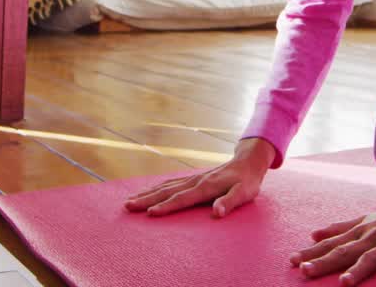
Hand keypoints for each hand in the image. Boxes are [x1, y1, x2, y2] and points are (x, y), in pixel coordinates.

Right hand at [123, 138, 274, 217]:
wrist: (246, 162)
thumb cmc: (247, 182)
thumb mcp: (244, 193)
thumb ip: (230, 202)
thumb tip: (217, 213)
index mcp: (207, 187)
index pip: (183, 198)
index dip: (167, 207)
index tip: (150, 213)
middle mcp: (195, 181)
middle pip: (167, 191)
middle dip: (147, 199)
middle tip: (128, 206)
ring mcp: (191, 179)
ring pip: (165, 186)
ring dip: (147, 193)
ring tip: (129, 200)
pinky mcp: (191, 179)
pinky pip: (169, 184)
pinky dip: (155, 188)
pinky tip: (146, 192)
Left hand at [291, 211, 375, 285]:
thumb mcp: (362, 221)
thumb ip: (338, 228)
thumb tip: (313, 235)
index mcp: (358, 231)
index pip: (331, 243)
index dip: (312, 252)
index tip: (292, 260)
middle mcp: (370, 237)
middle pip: (344, 251)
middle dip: (324, 262)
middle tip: (305, 270)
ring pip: (371, 258)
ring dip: (357, 270)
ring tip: (343, 282)